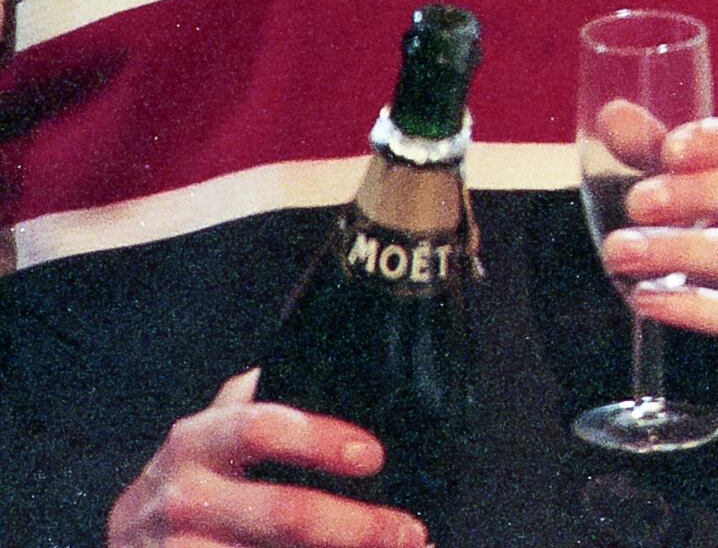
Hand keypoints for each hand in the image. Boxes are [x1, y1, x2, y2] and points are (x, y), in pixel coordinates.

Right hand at [107, 370, 422, 547]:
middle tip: (409, 531)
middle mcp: (181, 497)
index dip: (318, 440)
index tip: (373, 455)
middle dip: (356, 525)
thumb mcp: (219, 433)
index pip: (260, 429)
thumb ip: (268, 401)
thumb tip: (360, 368)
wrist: (128, 545)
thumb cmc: (201, 476)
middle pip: (283, 512)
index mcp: (199, 441)